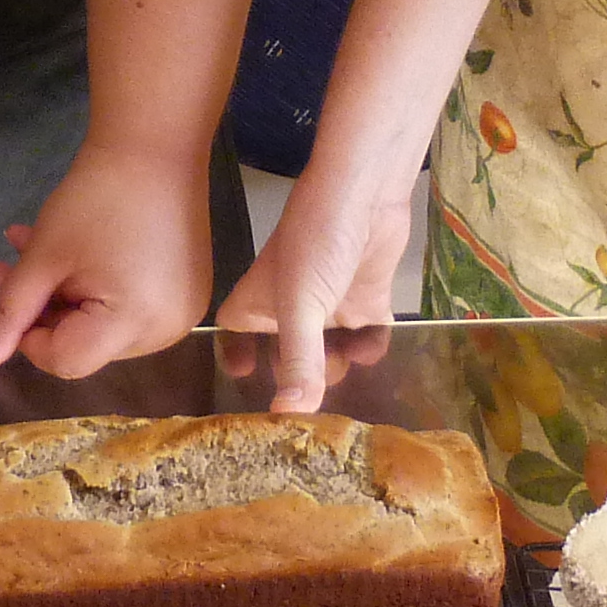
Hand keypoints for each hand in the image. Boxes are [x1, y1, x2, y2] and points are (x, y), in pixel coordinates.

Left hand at [0, 144, 211, 379]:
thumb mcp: (44, 257)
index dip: (28, 335)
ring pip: (102, 325)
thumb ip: (9, 314)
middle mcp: (166, 331)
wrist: (155, 145)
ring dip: (62, 294)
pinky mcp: (185, 294)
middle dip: (42, 308)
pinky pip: (129, 307)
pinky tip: (69, 252)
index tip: (10, 292)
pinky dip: (95, 287)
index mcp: (135, 323)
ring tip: (27, 247)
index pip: (66, 360)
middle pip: (85, 344)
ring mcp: (181, 313)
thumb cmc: (95, 198)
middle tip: (5, 266)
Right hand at [210, 177, 414, 413]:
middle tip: (311, 405)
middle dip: (299, 380)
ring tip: (346, 380)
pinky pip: (368, 337)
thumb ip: (297, 360)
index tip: (246, 382)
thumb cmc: (316, 239)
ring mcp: (330, 305)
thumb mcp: (301, 305)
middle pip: (287, 356)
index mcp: (259, 303)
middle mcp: (291, 308)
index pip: (235, 336)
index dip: (237, 358)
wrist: (367, 192)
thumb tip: (290, 414)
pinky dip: (370, 348)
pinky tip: (370, 348)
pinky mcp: (366, 299)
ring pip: (330, 353)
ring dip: (339, 369)